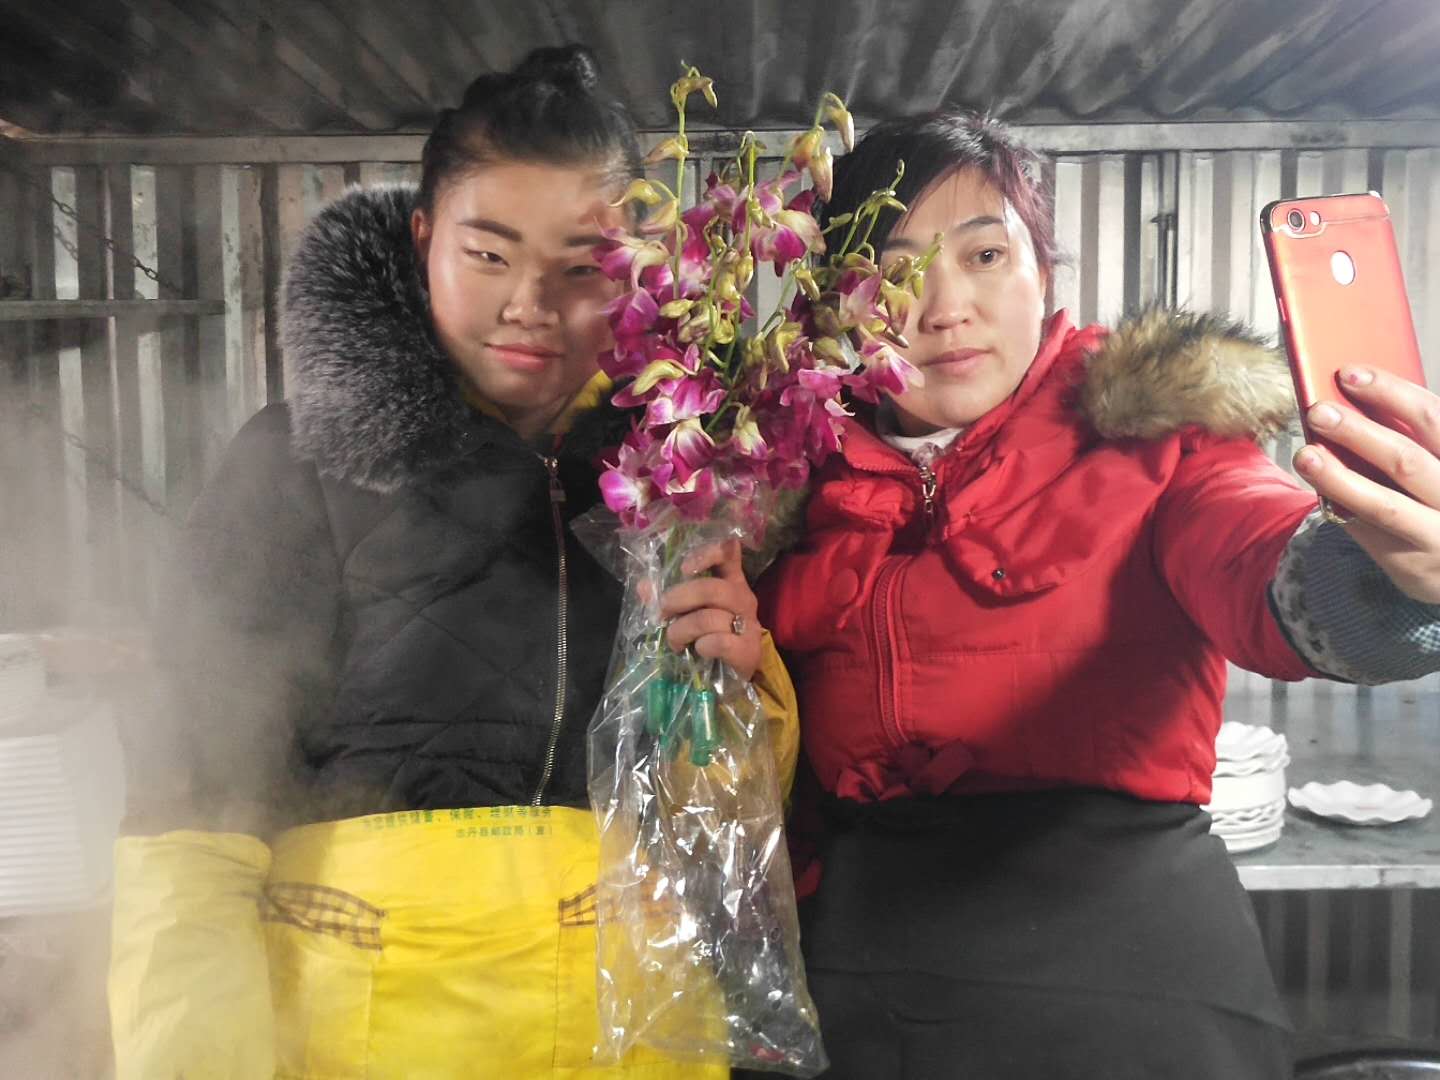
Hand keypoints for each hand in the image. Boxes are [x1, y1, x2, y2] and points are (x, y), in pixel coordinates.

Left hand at [657, 538, 763, 679]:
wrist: (730, 679)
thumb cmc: (707, 639)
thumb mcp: (687, 615)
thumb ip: (666, 600)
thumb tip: (643, 586)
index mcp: (730, 582)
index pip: (727, 553)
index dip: (706, 554)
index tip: (683, 568)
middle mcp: (743, 598)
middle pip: (712, 588)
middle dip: (679, 599)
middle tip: (663, 612)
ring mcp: (749, 624)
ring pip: (709, 617)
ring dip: (681, 630)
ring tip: (674, 641)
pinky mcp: (749, 650)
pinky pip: (719, 642)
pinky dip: (702, 646)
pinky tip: (699, 651)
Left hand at [1293, 366, 1439, 601]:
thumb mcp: (1439, 461)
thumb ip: (1412, 438)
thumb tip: (1350, 399)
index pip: (1433, 417)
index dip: (1391, 392)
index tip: (1349, 373)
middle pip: (1406, 460)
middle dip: (1359, 433)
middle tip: (1318, 411)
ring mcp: (1438, 536)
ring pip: (1384, 504)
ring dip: (1339, 477)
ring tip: (1306, 454)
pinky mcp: (1411, 564)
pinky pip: (1369, 533)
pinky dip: (1342, 507)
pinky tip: (1319, 488)